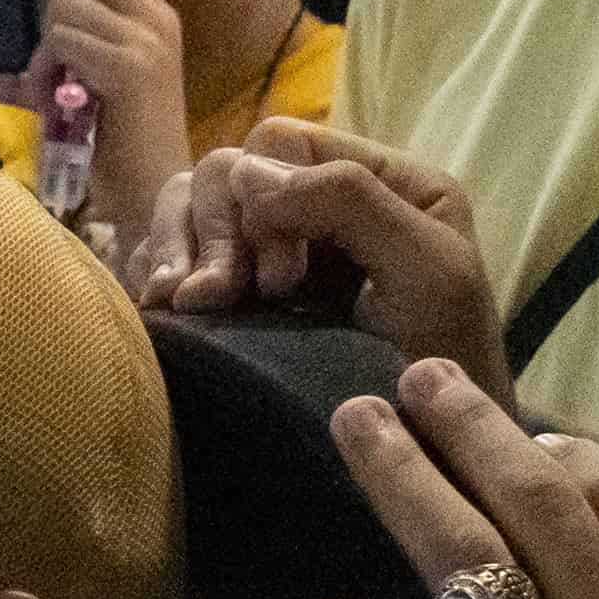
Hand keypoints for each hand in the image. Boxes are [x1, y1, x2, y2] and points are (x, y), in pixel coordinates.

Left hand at [0, 0, 189, 228]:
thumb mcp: (56, 98)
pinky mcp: (136, 60)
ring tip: (66, 90)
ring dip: (47, 49)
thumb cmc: (108, 139)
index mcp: (141, 11)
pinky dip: (55, 69)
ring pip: (62, 4)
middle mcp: (150, 12)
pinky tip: (75, 96)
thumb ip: (18, 76)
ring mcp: (147, 33)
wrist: (156, 188)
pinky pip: (67, 39)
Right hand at [132, 119, 517, 405]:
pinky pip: (174, 255)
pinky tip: (165, 310)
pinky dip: (158, 271)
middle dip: (214, 230)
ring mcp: (276, 247)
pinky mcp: (240, 293)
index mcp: (380, 180)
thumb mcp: (425, 269)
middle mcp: (322, 202)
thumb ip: (351, 199)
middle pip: (227, 171)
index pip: (284, 141)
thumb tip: (247, 172)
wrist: (430, 457)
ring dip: (176, 250)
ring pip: (189, 206)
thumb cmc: (440, 363)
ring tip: (179, 304)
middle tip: (220, 299)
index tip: (280, 278)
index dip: (262, 195)